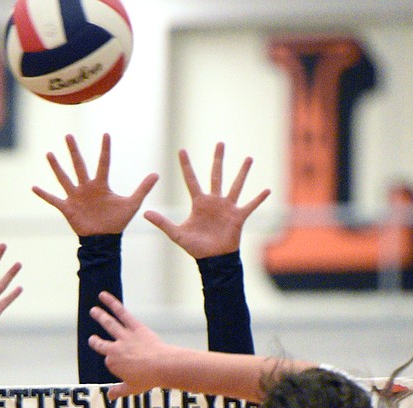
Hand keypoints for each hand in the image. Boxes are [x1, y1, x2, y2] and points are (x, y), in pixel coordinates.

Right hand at [32, 133, 157, 235]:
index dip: (105, 149)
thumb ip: (142, 188)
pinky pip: (53, 200)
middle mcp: (87, 187)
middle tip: (68, 135)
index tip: (106, 133)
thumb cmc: (117, 222)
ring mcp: (76, 197)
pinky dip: (44, 195)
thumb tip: (157, 174)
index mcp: (101, 185)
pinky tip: (34, 187)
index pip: (104, 163)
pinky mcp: (67, 208)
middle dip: (74, 151)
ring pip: (64, 178)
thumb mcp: (132, 203)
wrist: (104, 239)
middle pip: (79, 165)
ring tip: (49, 154)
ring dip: (56, 167)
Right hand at [87, 291, 173, 398]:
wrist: (163, 366)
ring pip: (109, 324)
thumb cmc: (148, 379)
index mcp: (113, 363)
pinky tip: (103, 296)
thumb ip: (118, 391)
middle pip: (101, 343)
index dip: (115, 364)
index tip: (122, 366)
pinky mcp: (135, 326)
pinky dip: (112, 304)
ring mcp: (124, 336)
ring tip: (93, 310)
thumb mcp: (131, 388)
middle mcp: (115, 348)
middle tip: (92, 338)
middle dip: (96, 341)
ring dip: (100, 316)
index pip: (109, 361)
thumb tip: (109, 396)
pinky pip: (122, 313)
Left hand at [145, 142, 269, 257]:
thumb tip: (145, 213)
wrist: (213, 260)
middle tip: (220, 143)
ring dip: (242, 172)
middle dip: (217, 159)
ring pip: (235, 185)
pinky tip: (267, 190)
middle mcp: (214, 201)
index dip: (186, 166)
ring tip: (248, 158)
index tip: (182, 150)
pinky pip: (250, 205)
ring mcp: (227, 207)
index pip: (190, 180)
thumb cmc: (196, 247)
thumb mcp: (177, 234)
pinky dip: (258, 199)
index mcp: (199, 203)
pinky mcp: (238, 217)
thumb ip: (162, 223)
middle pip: (216, 175)